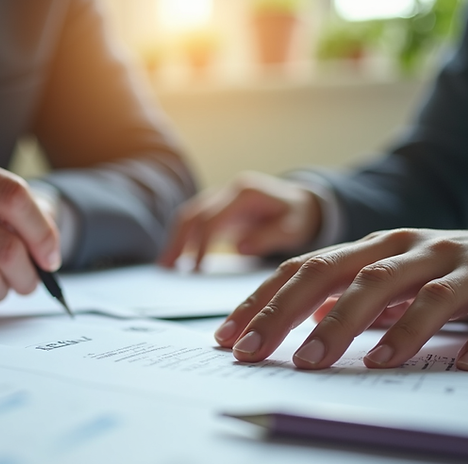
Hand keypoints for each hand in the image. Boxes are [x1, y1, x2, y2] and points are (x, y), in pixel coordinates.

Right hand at [158, 171, 321, 268]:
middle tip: (167, 268)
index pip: (212, 218)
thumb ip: (269, 237)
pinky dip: (182, 238)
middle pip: (193, 214)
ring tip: (164, 266)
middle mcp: (228, 190)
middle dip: (178, 241)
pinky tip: (174, 258)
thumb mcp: (293, 228)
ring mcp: (221, 197)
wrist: (302, 202)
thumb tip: (240, 248)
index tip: (196, 269)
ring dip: (175, 240)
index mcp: (244, 193)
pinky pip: (194, 221)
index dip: (201, 244)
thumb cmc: (298, 217)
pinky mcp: (217, 209)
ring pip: (189, 216)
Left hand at [213, 222, 467, 370]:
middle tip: (265, 355)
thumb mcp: (394, 278)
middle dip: (301, 317)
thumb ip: (347, 294)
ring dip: (394, 330)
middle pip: (352, 278)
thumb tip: (290, 321)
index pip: (308, 269)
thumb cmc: (453, 272)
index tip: (229, 338)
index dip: (265, 302)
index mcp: (378, 248)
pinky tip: (465, 364)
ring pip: (424, 294)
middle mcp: (416, 250)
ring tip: (364, 366)